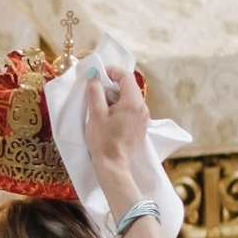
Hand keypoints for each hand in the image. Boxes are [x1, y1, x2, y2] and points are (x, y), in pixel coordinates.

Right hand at [83, 59, 151, 215]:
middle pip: (128, 87)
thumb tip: (94, 76)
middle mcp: (143, 108)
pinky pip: (130, 110)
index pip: (126, 76)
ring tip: (99, 105)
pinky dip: (119, 107)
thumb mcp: (96, 114)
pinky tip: (107, 116)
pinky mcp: (139, 127)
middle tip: (95, 90)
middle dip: (111, 85)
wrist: (113, 167)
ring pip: (129, 98)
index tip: (98, 74)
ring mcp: (143, 119)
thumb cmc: (103, 141)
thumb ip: (95, 92)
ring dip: (114, 97)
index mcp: (134, 102)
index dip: (111, 71)